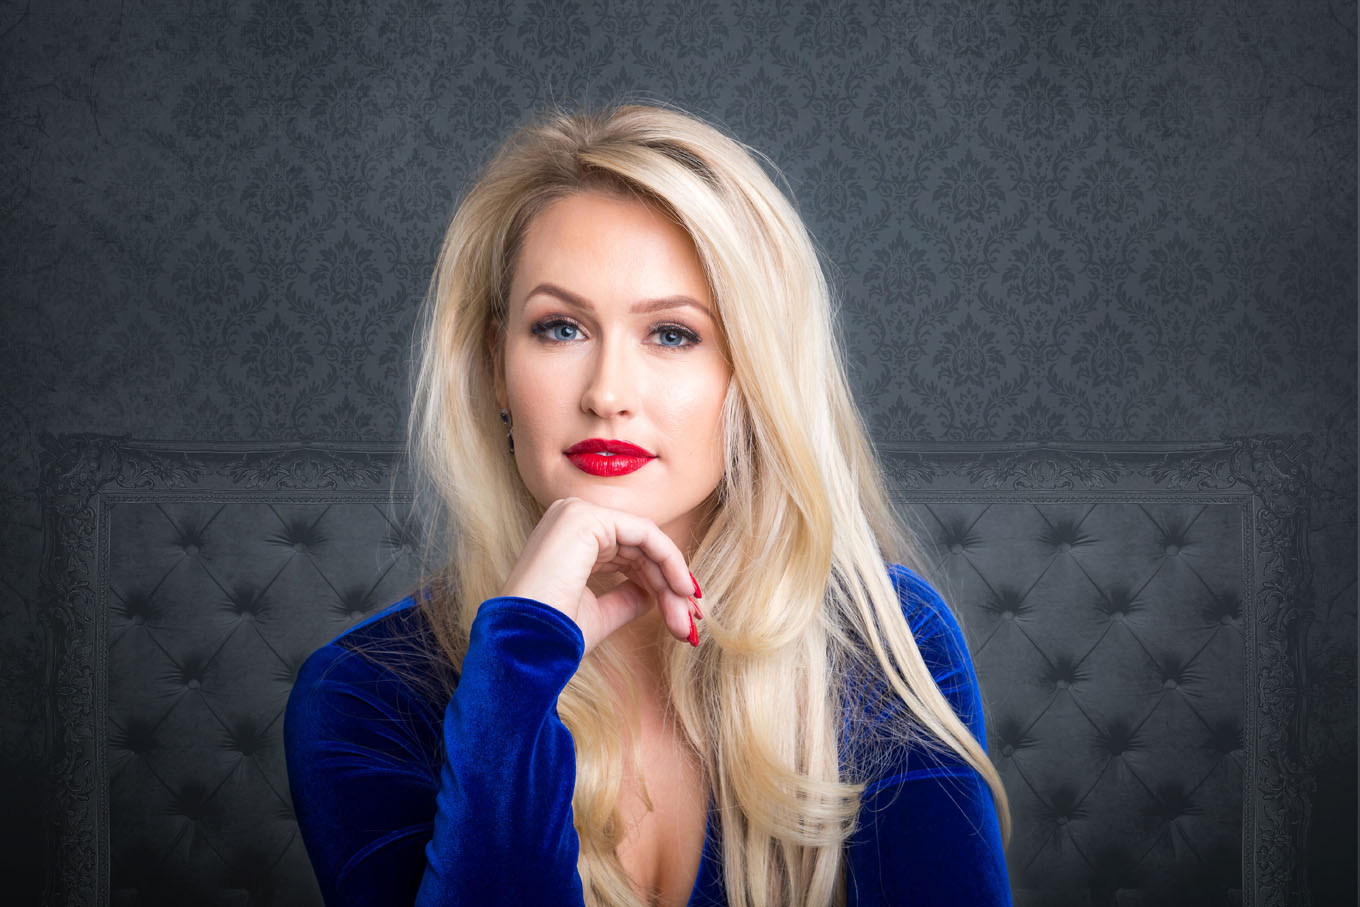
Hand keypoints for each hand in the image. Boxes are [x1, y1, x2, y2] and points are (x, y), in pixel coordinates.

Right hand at [496, 497, 701, 652]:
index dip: (658, 583)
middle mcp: (569, 519)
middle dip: (669, 586)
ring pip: (646, 541)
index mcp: (568, 539)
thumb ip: (626, 596)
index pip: (627, 553)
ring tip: (686, 617)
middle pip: (639, 548)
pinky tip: (682, 589)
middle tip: (690, 622)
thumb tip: (655, 594)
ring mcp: (575, 513)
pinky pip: (644, 533)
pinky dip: (668, 560)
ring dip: (672, 580)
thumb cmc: (554, 635)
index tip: (682, 616)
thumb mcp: (599, 612)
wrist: (526, 645)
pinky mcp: (586, 517)